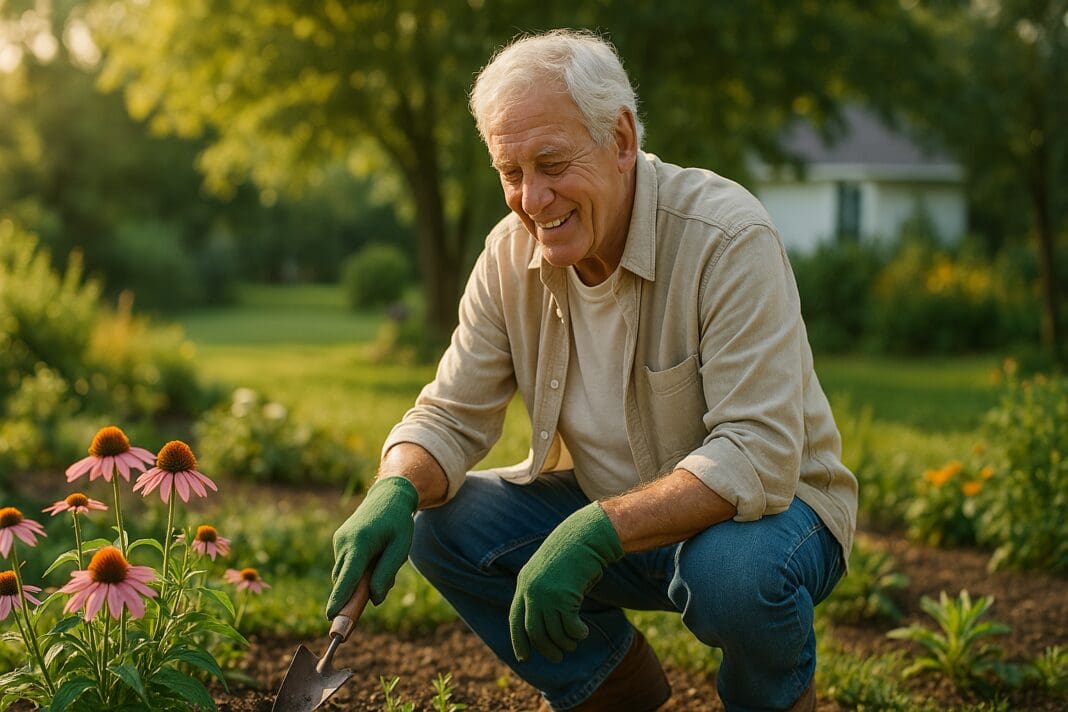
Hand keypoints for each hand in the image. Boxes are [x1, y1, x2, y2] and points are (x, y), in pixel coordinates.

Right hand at [327, 476, 419, 616]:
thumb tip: (374, 599)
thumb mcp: (400, 547)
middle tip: (377, 589)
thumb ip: (387, 573)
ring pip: (345, 573)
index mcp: (360, 543)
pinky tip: (375, 554)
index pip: (347, 577)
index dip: (339, 599)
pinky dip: (357, 568)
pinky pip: (346, 564)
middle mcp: (344, 542)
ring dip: (359, 578)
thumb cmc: (397, 522)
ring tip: (383, 558)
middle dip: (355, 592)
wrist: (388, 495)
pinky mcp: (339, 540)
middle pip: (344, 580)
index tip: (330, 617)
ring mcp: (339, 540)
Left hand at [509, 503, 623, 662]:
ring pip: (553, 632)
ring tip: (575, 642)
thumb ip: (544, 594)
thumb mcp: (551, 572)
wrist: (586, 535)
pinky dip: (577, 633)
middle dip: (545, 648)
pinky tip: (583, 631)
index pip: (515, 619)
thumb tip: (547, 626)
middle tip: (558, 657)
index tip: (523, 657)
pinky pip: (569, 627)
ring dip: (565, 642)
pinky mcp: (563, 597)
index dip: (518, 640)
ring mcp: (545, 594)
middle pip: (533, 631)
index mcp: (524, 582)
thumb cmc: (573, 553)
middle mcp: (530, 590)